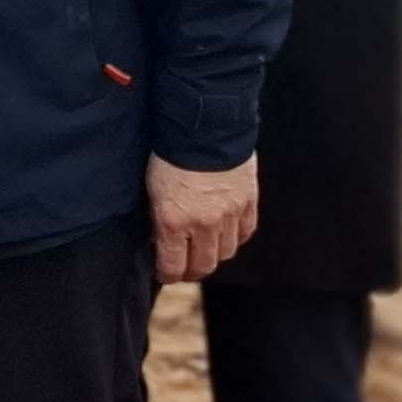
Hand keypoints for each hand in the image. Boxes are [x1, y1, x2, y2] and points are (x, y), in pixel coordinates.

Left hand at [145, 155, 259, 283]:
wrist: (203, 126)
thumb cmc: (170, 154)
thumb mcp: (153, 190)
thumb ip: (159, 219)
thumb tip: (161, 240)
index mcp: (174, 221)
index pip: (173, 266)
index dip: (168, 275)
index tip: (164, 273)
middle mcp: (204, 224)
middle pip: (203, 266)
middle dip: (191, 271)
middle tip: (185, 267)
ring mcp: (230, 215)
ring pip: (226, 253)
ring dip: (214, 254)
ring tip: (205, 248)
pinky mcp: (248, 203)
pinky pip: (245, 233)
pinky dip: (235, 237)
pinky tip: (225, 233)